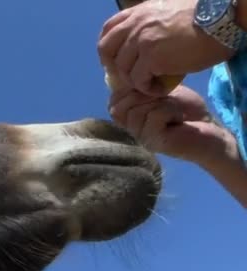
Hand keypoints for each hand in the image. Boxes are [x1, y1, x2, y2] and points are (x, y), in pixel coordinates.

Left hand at [98, 0, 234, 95]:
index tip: (117, 61)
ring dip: (135, 82)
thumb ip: (148, 24)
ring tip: (152, 85)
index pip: (108, 31)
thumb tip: (140, 42)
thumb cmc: (201, 17)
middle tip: (129, 78)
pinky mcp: (151, 58)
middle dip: (113, 67)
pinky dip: (148, 89)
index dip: (109, 49)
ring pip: (123, 70)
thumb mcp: (166, 12)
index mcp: (137, 13)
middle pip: (106, 51)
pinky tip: (161, 89)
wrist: (220, 20)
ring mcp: (141, 42)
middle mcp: (134, 25)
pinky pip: (139, 81)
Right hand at [108, 85, 238, 166]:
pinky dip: (170, 110)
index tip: (152, 89)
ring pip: (138, 110)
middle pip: (121, 106)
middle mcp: (131, 129)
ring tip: (173, 110)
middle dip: (145, 95)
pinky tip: (179, 118)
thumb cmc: (185, 110)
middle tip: (165, 100)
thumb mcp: (160, 92)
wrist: (209, 129)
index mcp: (129, 118)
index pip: (113, 101)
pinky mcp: (155, 142)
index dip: (130, 89)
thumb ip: (141, 88)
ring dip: (161, 103)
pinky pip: (154, 115)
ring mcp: (141, 137)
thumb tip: (125, 76)